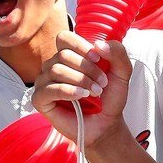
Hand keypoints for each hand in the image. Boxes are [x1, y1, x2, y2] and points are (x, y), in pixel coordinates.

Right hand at [31, 30, 131, 147]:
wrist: (106, 124)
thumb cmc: (110, 98)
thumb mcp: (122, 72)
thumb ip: (118, 52)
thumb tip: (98, 44)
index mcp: (69, 56)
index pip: (64, 38)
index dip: (81, 46)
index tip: (98, 59)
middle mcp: (54, 66)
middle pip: (63, 55)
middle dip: (87, 68)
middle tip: (102, 84)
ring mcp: (45, 83)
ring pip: (55, 70)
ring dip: (80, 80)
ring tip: (94, 93)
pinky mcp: (40, 100)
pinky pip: (48, 89)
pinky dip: (67, 91)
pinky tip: (81, 97)